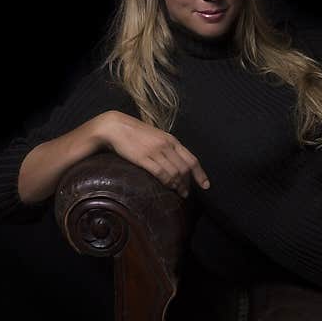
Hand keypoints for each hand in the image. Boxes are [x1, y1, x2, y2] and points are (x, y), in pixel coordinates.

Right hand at [95, 111, 209, 198]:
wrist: (115, 127)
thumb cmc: (135, 133)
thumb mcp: (157, 137)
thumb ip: (167, 147)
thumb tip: (176, 163)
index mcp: (172, 140)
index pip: (192, 159)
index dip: (200, 174)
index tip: (206, 185)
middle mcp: (167, 145)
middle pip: (185, 168)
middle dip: (189, 183)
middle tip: (187, 193)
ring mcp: (155, 151)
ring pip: (175, 172)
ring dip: (179, 185)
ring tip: (179, 193)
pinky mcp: (143, 157)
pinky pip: (161, 173)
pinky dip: (168, 182)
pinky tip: (168, 188)